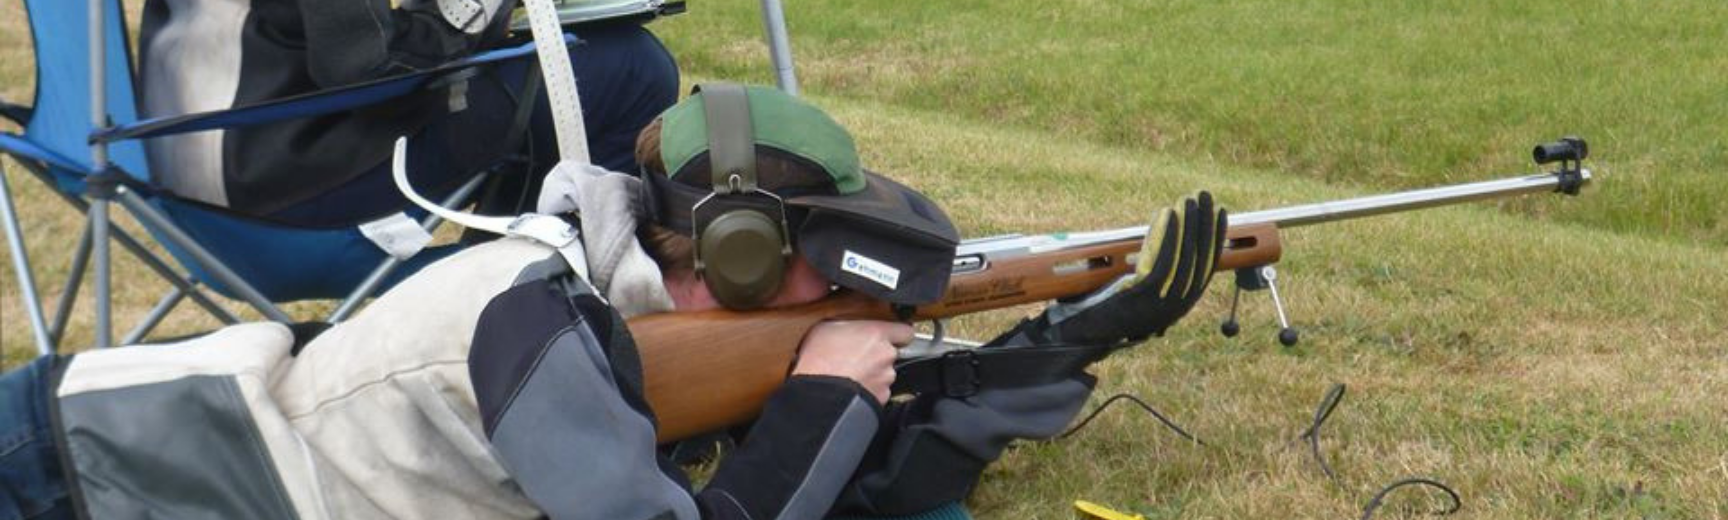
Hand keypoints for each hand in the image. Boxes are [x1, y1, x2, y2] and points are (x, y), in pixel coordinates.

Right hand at [792, 321, 912, 403]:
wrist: (818, 395)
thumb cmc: (818, 361)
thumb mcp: (825, 327)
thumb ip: (847, 323)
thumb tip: (847, 324)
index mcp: (876, 334)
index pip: (905, 330)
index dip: (897, 333)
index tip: (889, 335)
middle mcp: (886, 355)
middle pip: (891, 352)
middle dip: (878, 354)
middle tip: (856, 355)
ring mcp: (885, 378)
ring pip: (885, 373)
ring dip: (873, 372)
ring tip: (850, 373)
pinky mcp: (881, 397)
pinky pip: (878, 390)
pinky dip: (869, 389)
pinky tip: (852, 387)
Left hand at [1006, 191, 1226, 346]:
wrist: (1080, 334)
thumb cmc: (1103, 309)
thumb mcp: (1137, 291)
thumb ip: (1152, 273)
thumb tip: (1163, 239)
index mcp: (1179, 305)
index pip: (1206, 267)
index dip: (1214, 238)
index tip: (1220, 212)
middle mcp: (1177, 306)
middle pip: (1198, 259)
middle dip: (1205, 224)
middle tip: (1207, 195)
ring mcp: (1162, 303)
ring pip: (1184, 258)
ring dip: (1190, 225)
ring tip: (1190, 199)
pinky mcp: (1144, 296)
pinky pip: (1163, 262)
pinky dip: (1169, 237)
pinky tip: (1169, 214)